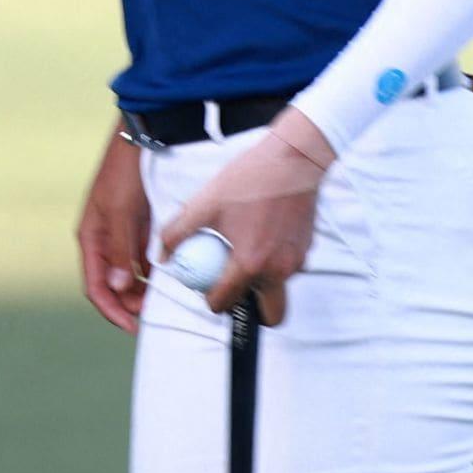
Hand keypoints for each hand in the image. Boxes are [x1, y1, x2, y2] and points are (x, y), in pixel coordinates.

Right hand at [77, 124, 151, 333]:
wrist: (144, 137)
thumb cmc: (126, 172)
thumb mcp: (122, 212)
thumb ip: (121, 250)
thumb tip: (119, 288)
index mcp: (91, 237)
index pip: (96, 286)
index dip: (112, 310)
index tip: (133, 326)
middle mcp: (104, 239)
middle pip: (113, 284)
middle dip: (129, 303)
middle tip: (153, 316)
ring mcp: (121, 233)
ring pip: (129, 273)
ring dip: (142, 290)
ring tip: (162, 301)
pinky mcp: (138, 225)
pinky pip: (142, 257)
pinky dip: (152, 271)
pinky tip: (168, 278)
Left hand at [160, 107, 336, 325]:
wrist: (292, 158)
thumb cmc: (248, 179)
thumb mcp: (205, 203)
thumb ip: (178, 232)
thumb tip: (163, 256)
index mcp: (249, 264)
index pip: (226, 302)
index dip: (212, 301)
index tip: (208, 289)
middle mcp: (277, 270)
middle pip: (269, 314)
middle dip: (253, 309)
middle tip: (236, 287)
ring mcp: (297, 261)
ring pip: (279, 288)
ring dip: (264, 281)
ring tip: (247, 250)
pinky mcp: (308, 247)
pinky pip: (290, 266)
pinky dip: (276, 259)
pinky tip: (263, 231)